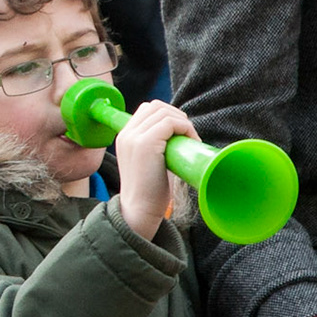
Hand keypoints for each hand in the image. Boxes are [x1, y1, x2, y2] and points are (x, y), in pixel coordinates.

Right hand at [112, 100, 196, 239]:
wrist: (140, 209)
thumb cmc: (149, 190)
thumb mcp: (148, 161)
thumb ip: (155, 144)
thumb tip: (179, 134)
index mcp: (125, 136)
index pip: (147, 109)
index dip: (167, 114)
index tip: (180, 131)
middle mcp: (126, 133)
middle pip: (156, 106)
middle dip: (176, 115)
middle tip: (188, 134)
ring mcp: (134, 137)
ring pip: (164, 112)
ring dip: (183, 122)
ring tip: (191, 140)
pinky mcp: (145, 144)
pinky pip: (170, 123)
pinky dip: (185, 128)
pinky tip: (191, 141)